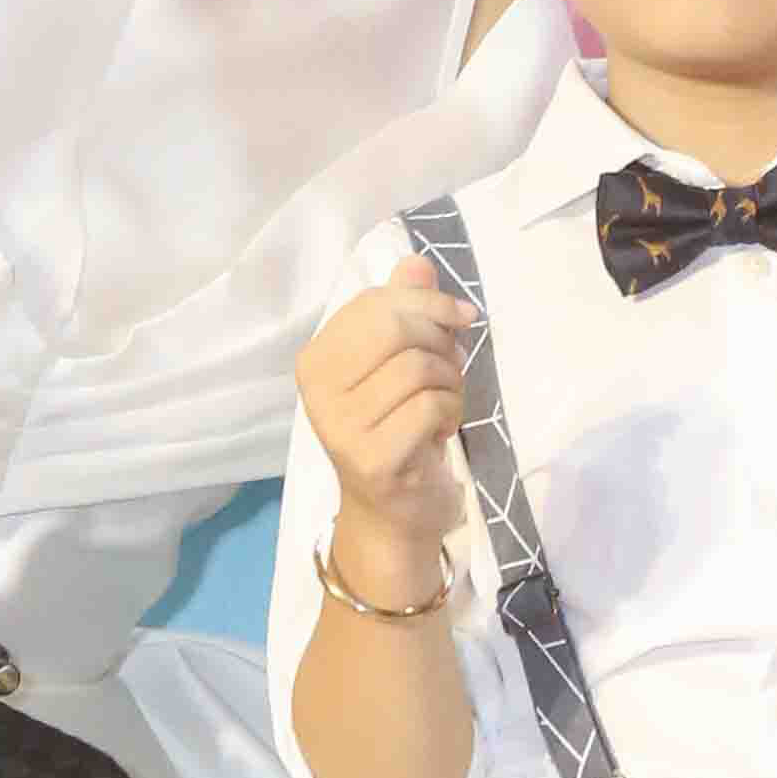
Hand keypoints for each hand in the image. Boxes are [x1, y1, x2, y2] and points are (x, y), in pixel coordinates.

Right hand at [297, 256, 467, 581]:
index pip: (377, 302)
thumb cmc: (396, 431)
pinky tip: (439, 432)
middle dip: (441, 341)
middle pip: (398, 328)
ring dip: (451, 383)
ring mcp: (341, 425)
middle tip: (451, 367)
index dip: (429, 302)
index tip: (459, 319)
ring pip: (419, 368)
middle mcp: (317, 389)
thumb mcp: (397, 365)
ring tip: (444, 403)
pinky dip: (451, 413)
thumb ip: (403, 312)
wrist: (391, 514)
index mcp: (317, 358)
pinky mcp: (372, 457)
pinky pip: (431, 406)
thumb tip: (416, 263)